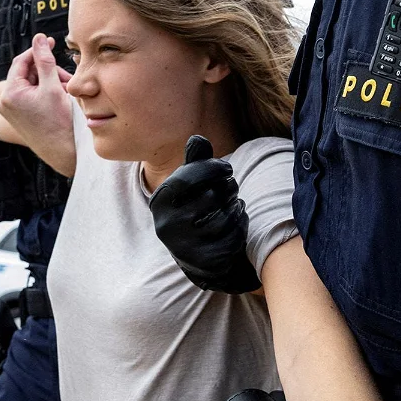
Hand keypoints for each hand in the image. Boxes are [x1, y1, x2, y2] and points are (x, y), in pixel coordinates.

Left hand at [0, 33, 75, 174]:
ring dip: (49, 82)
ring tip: (66, 90)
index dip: (37, 50)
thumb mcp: (53, 86)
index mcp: (10, 94)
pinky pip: (30, 97)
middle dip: (47, 71)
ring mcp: (11, 111)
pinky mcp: (18, 117)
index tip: (51, 42)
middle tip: (66, 76)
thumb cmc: (59, 123)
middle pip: (27, 73)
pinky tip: (60, 98)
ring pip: (31, 85)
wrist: (63, 153)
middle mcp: (5, 102)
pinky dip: (45, 93)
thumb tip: (39, 38)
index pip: (21, 61)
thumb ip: (44, 59)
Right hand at [149, 135, 260, 293]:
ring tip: (234, 204)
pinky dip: (241, 225)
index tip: (227, 168)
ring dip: (236, 206)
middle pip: (210, 197)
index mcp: (159, 202)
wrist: (195, 253)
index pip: (186, 178)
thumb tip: (198, 139)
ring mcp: (184, 246)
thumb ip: (195, 162)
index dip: (212, 169)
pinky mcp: (204, 261)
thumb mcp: (189, 185)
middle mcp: (166, 225)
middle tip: (232, 188)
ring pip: (224, 216)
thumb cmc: (194, 208)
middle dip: (228, 188)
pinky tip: (237, 222)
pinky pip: (234, 236)